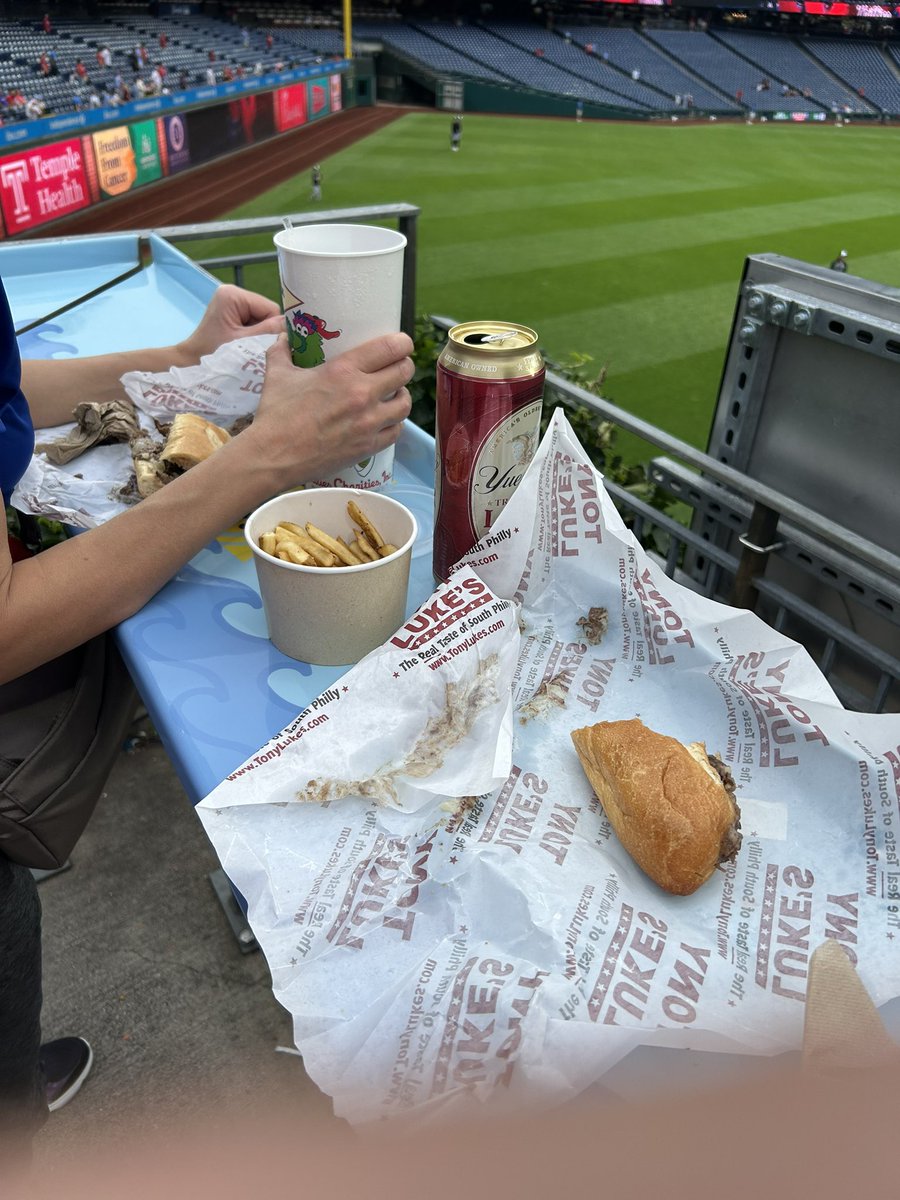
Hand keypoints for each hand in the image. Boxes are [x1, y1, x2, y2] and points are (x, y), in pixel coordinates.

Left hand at [176, 284, 282, 363]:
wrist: (193, 357)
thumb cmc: (213, 350)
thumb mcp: (243, 341)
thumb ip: (267, 331)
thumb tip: (289, 325)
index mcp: (232, 295)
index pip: (269, 308)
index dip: (272, 326)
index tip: (265, 342)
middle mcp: (232, 291)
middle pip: (265, 310)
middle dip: (263, 328)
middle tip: (252, 344)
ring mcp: (231, 299)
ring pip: (261, 316)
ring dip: (258, 331)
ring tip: (245, 343)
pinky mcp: (232, 308)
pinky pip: (253, 318)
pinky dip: (252, 331)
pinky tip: (242, 339)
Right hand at [243, 332, 414, 488]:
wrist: (273, 456)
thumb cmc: (275, 414)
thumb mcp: (277, 374)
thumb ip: (282, 351)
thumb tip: (282, 336)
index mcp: (343, 370)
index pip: (389, 348)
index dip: (402, 343)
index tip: (401, 344)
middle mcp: (362, 394)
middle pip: (403, 372)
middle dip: (404, 366)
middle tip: (396, 367)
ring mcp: (368, 422)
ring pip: (405, 403)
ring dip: (402, 395)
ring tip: (393, 394)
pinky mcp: (368, 446)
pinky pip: (396, 431)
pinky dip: (395, 423)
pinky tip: (386, 419)